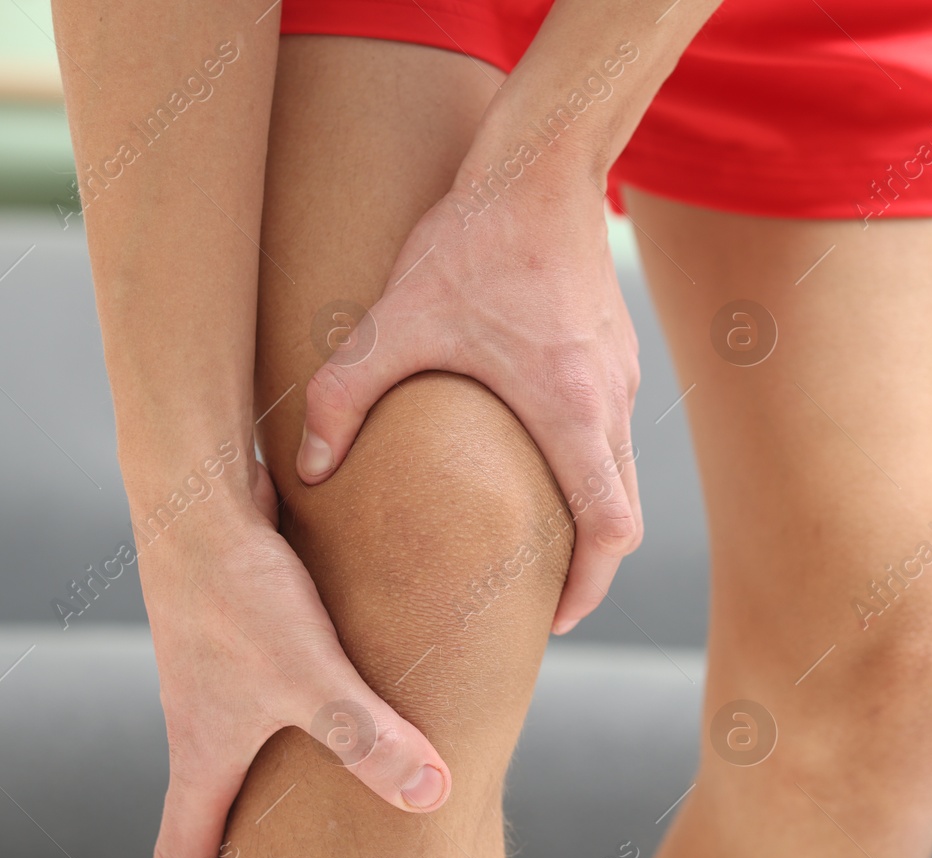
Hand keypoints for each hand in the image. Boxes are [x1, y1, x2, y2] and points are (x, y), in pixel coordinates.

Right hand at [138, 460, 450, 857]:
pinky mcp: (238, 634)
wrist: (197, 497)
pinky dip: (286, 733)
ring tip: (304, 825)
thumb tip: (434, 797)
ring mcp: (214, 679)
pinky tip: (336, 715)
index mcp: (201, 753)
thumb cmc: (241, 592)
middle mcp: (199, 723)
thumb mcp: (312, 674)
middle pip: (205, 819)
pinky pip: (261, 705)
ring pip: (234, 760)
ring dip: (258, 800)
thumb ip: (370, 736)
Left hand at [294, 174, 641, 633]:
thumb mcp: (393, 322)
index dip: (587, 586)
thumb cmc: (472, 241)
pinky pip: (613, 432)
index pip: (608, 530)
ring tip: (533, 542)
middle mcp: (609, 401)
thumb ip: (340, 399)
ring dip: (586, 516)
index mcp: (571, 410)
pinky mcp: (616, 350)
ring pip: (621, 475)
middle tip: (538, 600)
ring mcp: (622, 375)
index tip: (554, 617)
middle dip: (586, 568)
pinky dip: (587, 468)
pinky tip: (536, 461)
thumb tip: (307, 472)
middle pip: (624, 517)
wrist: (540, 164)